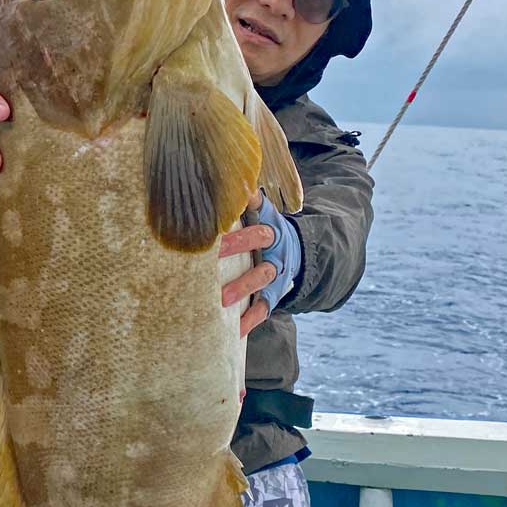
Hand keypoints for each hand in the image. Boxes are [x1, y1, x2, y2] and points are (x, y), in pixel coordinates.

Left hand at [219, 190, 301, 336]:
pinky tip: (233, 330)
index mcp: (269, 221)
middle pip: (261, 241)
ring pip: (262, 277)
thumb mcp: (258, 212)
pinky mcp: (274, 294)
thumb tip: (228, 176)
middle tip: (212, 251)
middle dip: (239, 245)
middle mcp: (276, 244)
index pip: (259, 209)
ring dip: (242, 287)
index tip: (224, 207)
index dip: (245, 204)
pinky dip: (249, 320)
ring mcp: (277, 271)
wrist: (293, 255)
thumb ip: (243, 199)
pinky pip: (263, 308)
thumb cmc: (260, 231)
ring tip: (220, 299)